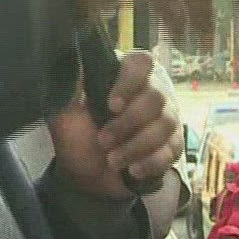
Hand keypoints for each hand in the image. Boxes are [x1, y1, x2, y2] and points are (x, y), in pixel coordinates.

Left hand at [48, 52, 182, 197]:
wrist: (85, 175)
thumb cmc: (77, 136)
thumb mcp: (66, 112)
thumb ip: (72, 88)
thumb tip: (77, 65)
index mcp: (125, 76)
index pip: (141, 63)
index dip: (129, 82)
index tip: (112, 106)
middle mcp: (151, 91)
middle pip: (155, 97)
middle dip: (128, 123)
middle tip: (103, 141)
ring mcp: (165, 117)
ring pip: (165, 124)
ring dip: (137, 145)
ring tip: (113, 160)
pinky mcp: (172, 144)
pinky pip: (172, 150)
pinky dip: (151, 162)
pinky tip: (133, 170)